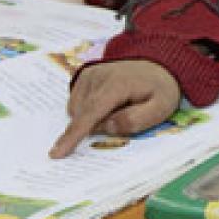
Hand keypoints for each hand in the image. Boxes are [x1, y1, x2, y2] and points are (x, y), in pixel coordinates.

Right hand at [51, 59, 181, 157]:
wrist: (158, 65)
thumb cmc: (159, 90)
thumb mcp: (161, 107)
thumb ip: (136, 120)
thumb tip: (106, 127)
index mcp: (118, 84)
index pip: (91, 113)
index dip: (74, 134)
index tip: (57, 153)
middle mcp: (98, 76)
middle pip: (83, 115)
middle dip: (95, 127)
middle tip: (120, 119)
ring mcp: (89, 75)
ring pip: (78, 111)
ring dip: (93, 118)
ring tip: (119, 107)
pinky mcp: (84, 76)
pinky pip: (77, 104)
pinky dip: (89, 111)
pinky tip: (108, 104)